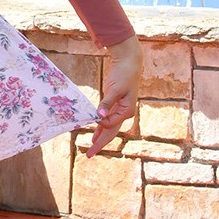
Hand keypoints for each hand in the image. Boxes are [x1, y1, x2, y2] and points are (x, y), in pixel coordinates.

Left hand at [86, 34, 141, 156]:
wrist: (129, 63)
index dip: (101, 124)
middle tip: (89, 155)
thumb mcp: (115, 88)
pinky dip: (100, 129)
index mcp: (127, 111)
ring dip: (99, 139)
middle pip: (111, 132)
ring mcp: (119, 111)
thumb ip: (106, 103)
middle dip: (100, 144)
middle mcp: (124, 113)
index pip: (111, 124)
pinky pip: (106, 121)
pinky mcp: (114, 106)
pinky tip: (94, 136)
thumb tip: (99, 117)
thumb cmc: (124, 74)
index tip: (93, 120)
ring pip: (108, 129)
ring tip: (90, 150)